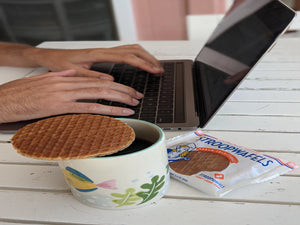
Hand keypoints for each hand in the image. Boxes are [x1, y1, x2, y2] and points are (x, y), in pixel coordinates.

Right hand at [0, 70, 142, 122]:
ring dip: (119, 98)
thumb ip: (59, 78)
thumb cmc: (20, 93)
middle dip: (122, 90)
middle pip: (102, 85)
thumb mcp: (42, 80)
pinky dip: (108, 110)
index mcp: (65, 79)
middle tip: (136, 96)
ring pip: (99, 94)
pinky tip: (120, 112)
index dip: (114, 84)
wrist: (4, 100)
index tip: (126, 89)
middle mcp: (68, 84)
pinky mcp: (61, 107)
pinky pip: (89, 108)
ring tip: (133, 103)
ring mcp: (65, 95)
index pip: (96, 80)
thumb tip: (72, 75)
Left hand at [27, 44, 163, 79]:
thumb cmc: (61, 63)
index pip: (127, 57)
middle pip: (134, 50)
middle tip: (159, 70)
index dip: (143, 64)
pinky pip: (126, 51)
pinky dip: (137, 56)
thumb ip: (92, 77)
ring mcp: (106, 50)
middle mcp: (105, 50)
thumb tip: (110, 82)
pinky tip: (141, 63)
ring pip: (132, 48)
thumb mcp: (74, 73)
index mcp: (99, 54)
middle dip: (149, 59)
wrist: (52, 56)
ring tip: (155, 66)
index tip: (154, 70)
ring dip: (145, 56)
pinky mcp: (105, 53)